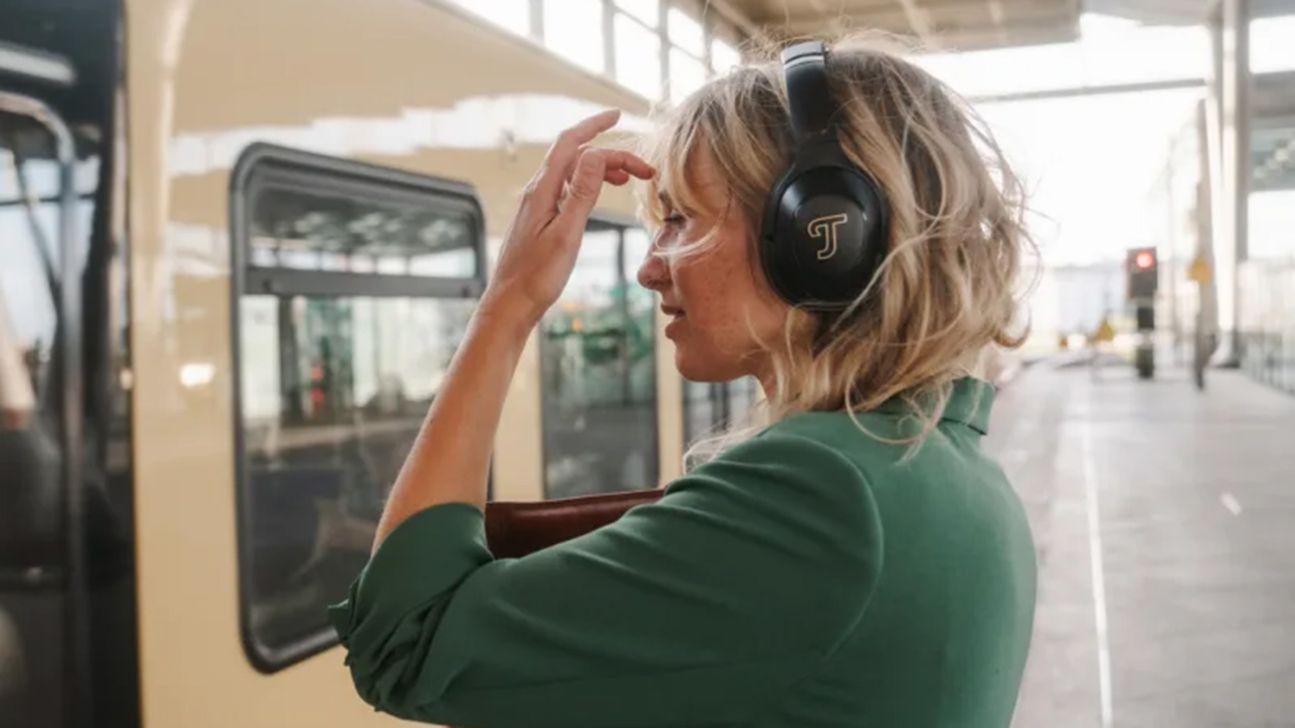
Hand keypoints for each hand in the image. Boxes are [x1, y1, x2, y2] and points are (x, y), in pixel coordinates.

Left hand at [481, 109, 654, 324]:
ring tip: (627, 180)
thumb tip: (596, 154)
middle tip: (641, 167)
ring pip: (570, 172)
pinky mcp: (539, 219)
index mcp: (543, 191)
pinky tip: (599, 195)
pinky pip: (566, 189)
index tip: (621, 117)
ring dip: (600, 169)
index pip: (571, 144)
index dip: (595, 126)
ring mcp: (536, 205)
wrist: (510, 305)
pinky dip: (588, 184)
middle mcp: (537, 192)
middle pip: (573, 155)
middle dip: (608, 151)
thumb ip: (582, 192)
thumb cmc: (537, 277)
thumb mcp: (567, 233)